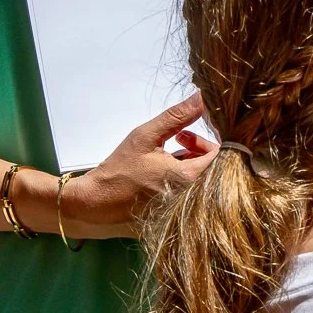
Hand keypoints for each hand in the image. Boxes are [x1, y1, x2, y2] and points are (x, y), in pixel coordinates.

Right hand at [63, 94, 215, 236]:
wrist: (96, 201)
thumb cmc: (120, 170)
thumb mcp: (146, 137)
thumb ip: (176, 117)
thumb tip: (202, 99)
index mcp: (189, 178)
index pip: (216, 154)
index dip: (202, 140)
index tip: (181, 135)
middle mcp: (191, 196)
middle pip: (209, 166)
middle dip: (194, 149)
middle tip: (175, 140)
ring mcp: (182, 206)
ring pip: (198, 178)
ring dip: (186, 162)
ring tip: (164, 155)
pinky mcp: (172, 213)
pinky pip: (186, 192)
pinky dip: (178, 178)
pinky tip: (159, 172)